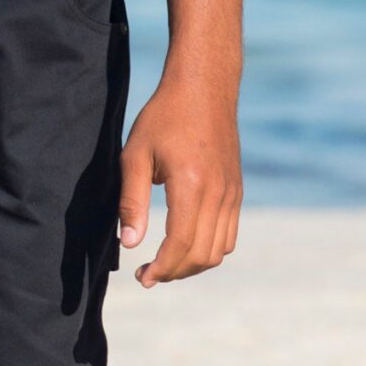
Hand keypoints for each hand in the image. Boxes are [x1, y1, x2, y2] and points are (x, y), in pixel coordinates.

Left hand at [118, 71, 241, 287]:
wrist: (204, 87)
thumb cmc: (164, 117)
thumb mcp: (135, 154)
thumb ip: (132, 201)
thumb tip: (129, 243)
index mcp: (191, 184)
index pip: (180, 244)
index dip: (161, 269)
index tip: (142, 278)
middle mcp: (218, 193)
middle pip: (201, 255)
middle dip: (174, 273)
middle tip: (147, 273)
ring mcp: (232, 193)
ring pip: (219, 250)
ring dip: (192, 265)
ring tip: (165, 263)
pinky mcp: (237, 191)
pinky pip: (229, 235)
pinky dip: (209, 250)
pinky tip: (186, 245)